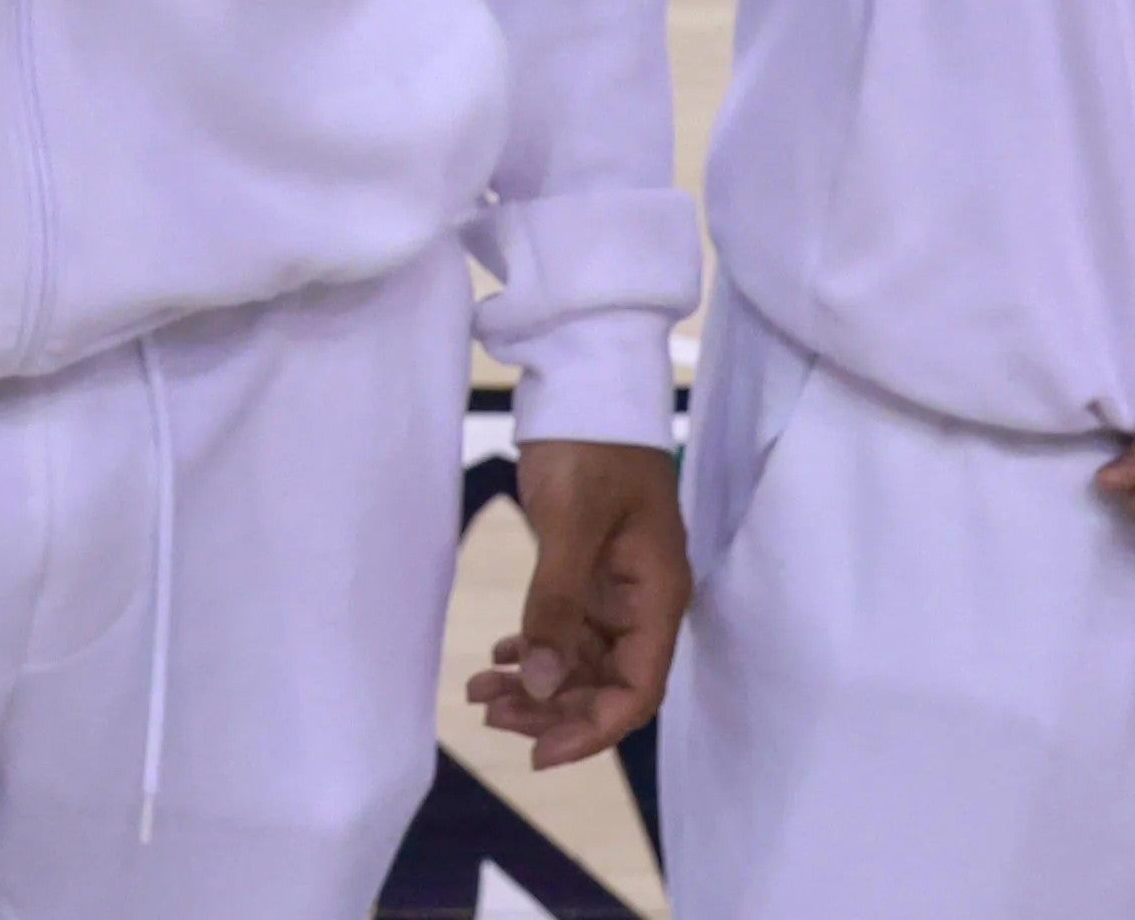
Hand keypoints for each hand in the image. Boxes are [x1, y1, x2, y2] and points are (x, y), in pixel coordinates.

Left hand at [465, 439, 688, 768]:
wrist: (585, 380)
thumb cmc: (589, 446)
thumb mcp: (571, 523)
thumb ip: (557, 606)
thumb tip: (546, 687)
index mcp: (656, 594)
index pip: (637, 690)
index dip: (592, 730)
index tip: (537, 754)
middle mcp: (643, 600)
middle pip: (606, 684)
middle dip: (552, 711)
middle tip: (487, 712)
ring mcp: (616, 587)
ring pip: (581, 662)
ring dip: (536, 684)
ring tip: (478, 691)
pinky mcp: (588, 570)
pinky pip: (566, 630)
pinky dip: (533, 649)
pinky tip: (498, 657)